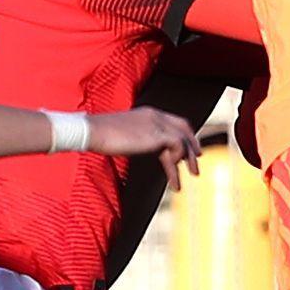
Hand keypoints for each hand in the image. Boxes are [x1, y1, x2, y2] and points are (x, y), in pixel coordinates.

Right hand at [85, 106, 202, 179]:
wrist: (94, 131)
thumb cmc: (101, 136)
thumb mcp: (125, 135)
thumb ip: (138, 139)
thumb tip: (140, 149)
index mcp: (149, 113)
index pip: (174, 122)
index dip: (184, 137)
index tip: (188, 153)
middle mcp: (156, 115)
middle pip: (184, 129)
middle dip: (192, 148)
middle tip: (195, 167)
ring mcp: (157, 123)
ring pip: (183, 139)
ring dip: (188, 160)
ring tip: (192, 176)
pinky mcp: (157, 134)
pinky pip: (178, 145)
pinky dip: (177, 159)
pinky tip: (171, 170)